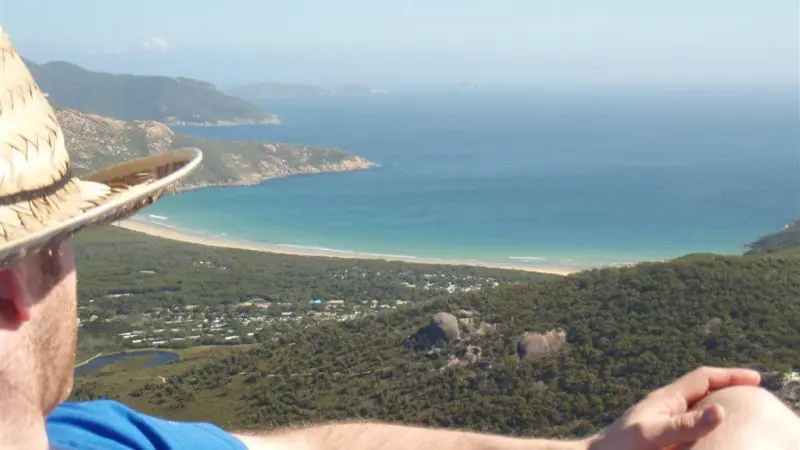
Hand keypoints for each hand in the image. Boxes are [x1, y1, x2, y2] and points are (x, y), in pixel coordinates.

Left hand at [584, 366, 761, 449]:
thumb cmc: (620, 445)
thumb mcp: (654, 434)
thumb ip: (686, 424)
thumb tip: (721, 409)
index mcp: (667, 398)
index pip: (703, 378)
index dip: (730, 375)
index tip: (756, 379)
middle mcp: (667, 406)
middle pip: (702, 389)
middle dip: (727, 388)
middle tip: (754, 394)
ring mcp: (663, 420)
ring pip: (695, 406)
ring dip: (716, 406)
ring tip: (740, 412)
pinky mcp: (661, 436)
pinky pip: (688, 425)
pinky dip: (704, 425)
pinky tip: (711, 435)